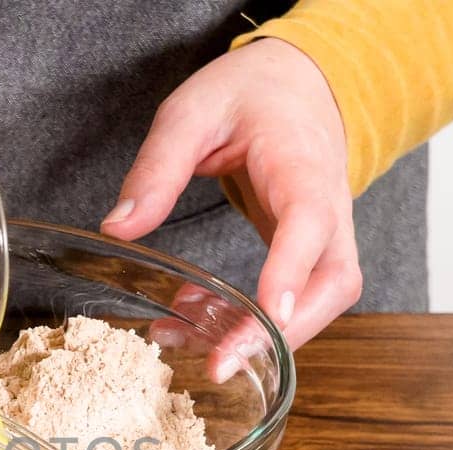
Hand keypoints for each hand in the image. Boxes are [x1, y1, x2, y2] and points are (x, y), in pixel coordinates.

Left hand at [101, 38, 361, 360]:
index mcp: (301, 161)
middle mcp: (329, 204)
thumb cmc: (249, 93)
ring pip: (323, 299)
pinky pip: (297, 298)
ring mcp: (327, 233)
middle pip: (334, 281)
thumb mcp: (190, 112)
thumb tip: (118, 229)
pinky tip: (200, 322)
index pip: (309, 220)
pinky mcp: (310, 251)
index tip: (271, 312)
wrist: (298, 82)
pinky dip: (255, 321)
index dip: (292, 270)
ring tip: (198, 352)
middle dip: (287, 331)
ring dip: (267, 335)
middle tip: (223, 363)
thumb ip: (157, 167)